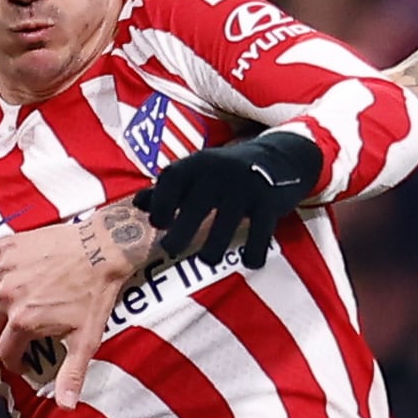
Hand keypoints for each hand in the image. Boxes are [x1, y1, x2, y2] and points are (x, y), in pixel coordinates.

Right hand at [0, 209, 152, 400]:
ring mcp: (4, 269)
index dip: (9, 361)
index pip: (3, 349)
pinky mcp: (7, 247)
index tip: (16, 363)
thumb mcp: (86, 339)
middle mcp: (7, 295)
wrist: (103, 249)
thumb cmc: (95, 293)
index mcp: (23, 320)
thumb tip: (66, 407)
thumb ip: (72, 374)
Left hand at [136, 129, 322, 267]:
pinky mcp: (268, 202)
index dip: (160, 203)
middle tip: (171, 251)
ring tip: (208, 259)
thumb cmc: (229, 171)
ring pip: (224, 225)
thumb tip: (137, 204)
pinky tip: (249, 261)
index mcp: (199, 163)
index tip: (160, 224)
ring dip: (213, 249)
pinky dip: (252, 253)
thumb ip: (169, 189)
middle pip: (195, 207)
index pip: (171, 180)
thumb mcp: (199, 172)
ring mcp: (246, 187)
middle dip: (180, 233)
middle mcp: (220, 172)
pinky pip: (258, 234)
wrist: (280, 157)